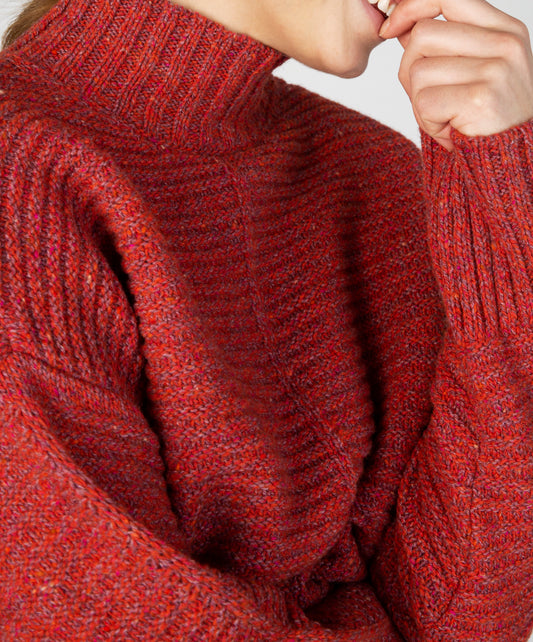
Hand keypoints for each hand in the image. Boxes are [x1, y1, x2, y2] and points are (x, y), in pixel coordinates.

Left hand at [379, 0, 532, 149]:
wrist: (510, 161)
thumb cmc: (486, 119)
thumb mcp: (470, 72)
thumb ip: (442, 46)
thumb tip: (398, 25)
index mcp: (505, 30)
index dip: (411, 7)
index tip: (389, 27)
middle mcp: (505, 43)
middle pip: (423, 36)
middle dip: (411, 70)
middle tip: (430, 99)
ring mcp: (496, 69)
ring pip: (418, 72)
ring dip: (419, 103)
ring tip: (445, 117)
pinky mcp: (480, 98)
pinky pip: (424, 102)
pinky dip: (427, 122)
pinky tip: (449, 130)